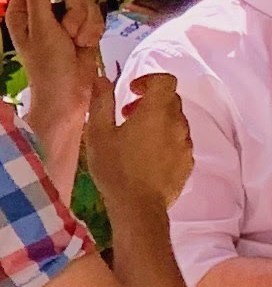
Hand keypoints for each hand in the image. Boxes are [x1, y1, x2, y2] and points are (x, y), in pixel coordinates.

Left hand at [8, 0, 103, 115]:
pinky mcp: (81, 27)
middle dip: (75, 5)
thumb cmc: (49, 67)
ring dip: (85, 20)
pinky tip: (86, 44)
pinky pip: (94, 14)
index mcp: (23, 9)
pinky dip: (93, 29)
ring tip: (76, 41)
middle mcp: (42, 10)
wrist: (70, 97)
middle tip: (69, 27)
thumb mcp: (43, 29)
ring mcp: (63, 19)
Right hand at [95, 67, 196, 220]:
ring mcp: (185, 145)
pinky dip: (167, 140)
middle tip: (127, 114)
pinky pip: (180, 142)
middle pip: (171, 100)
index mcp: (156, 111)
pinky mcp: (187, 163)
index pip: (166, 80)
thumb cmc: (115, 167)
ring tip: (136, 137)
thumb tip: (102, 78)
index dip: (149, 79)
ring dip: (159, 121)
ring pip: (176, 122)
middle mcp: (177, 124)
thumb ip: (101, 101)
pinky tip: (148, 156)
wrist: (139, 207)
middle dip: (151, 101)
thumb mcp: (99, 132)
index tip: (132, 91)